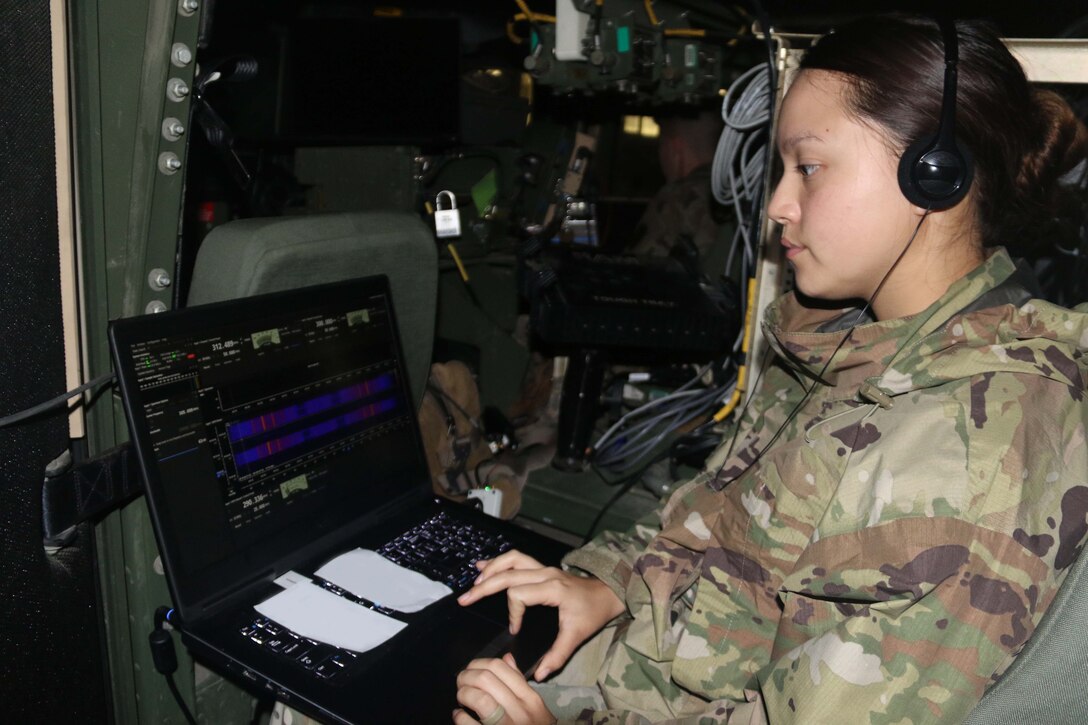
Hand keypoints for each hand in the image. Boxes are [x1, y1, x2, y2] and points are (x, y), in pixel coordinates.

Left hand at [453, 653, 555, 724]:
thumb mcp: (535, 708)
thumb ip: (519, 684)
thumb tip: (506, 659)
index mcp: (531, 700)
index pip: (501, 668)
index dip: (479, 663)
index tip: (471, 668)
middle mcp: (521, 713)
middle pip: (486, 679)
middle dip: (467, 676)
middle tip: (461, 681)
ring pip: (480, 699)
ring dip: (464, 694)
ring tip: (461, 697)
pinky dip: (460, 717)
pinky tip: (458, 716)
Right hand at [457, 550, 623, 679]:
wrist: (607, 594)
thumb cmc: (592, 613)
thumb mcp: (577, 636)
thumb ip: (557, 655)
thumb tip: (539, 674)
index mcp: (552, 588)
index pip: (519, 594)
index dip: (512, 613)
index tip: (516, 629)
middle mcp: (545, 573)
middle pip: (508, 574)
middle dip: (484, 587)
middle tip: (465, 599)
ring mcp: (543, 567)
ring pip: (512, 560)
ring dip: (491, 569)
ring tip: (474, 581)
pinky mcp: (542, 568)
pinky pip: (517, 559)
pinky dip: (499, 562)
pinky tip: (483, 566)